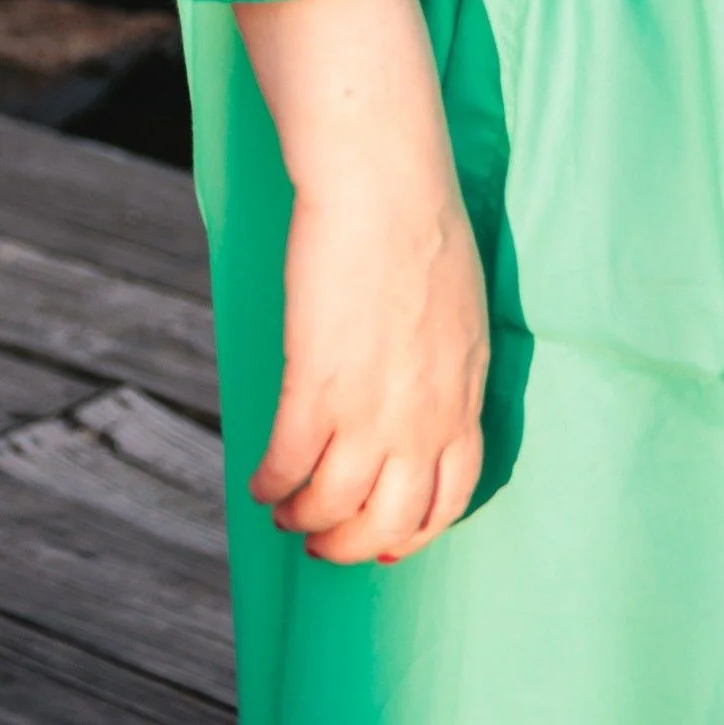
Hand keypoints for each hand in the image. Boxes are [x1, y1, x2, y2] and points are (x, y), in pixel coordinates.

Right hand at [235, 0, 487, 567]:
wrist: (385, 181)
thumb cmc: (420, 222)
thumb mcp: (459, 311)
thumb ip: (445, 366)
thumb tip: (421, 394)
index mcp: (465, 393)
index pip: (450, 497)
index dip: (413, 532)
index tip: (384, 542)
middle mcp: (424, 415)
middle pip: (390, 519)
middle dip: (351, 543)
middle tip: (321, 541)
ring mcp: (370, 407)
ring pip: (334, 506)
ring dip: (303, 518)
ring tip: (284, 509)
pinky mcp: (316, 385)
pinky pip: (288, 464)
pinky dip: (269, 482)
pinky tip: (258, 479)